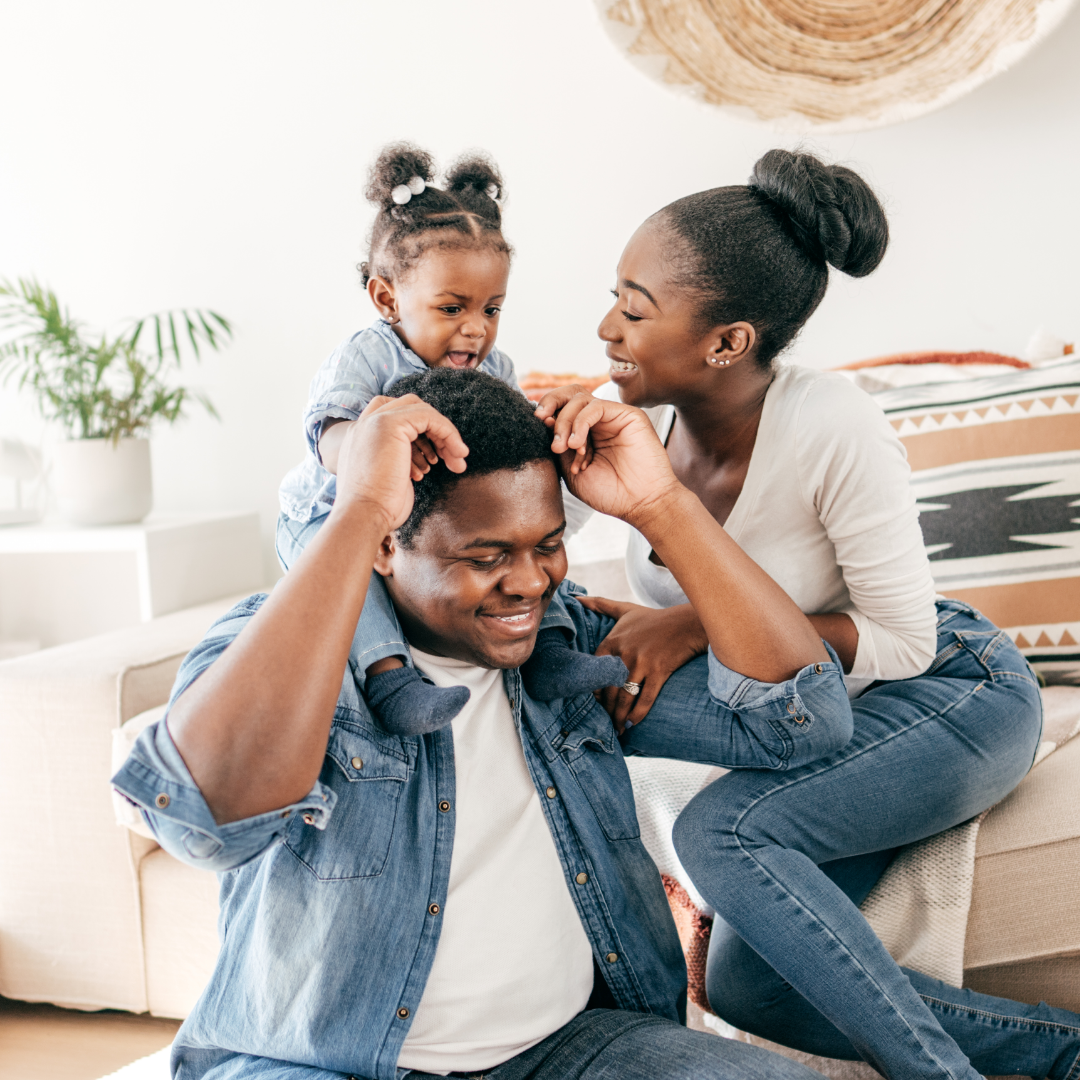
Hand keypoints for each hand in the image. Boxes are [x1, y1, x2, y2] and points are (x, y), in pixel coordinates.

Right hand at [333, 394, 468, 533]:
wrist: (364, 515)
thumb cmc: (379, 508)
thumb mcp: (389, 478)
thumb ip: (398, 461)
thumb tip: (425, 460)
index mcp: (361, 435)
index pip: (395, 414)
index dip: (421, 430)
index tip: (435, 457)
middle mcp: (366, 423)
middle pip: (410, 407)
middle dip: (435, 430)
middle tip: (452, 457)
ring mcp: (375, 421)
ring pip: (422, 411)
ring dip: (446, 435)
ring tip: (457, 462)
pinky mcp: (390, 424)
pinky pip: (429, 417)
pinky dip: (448, 433)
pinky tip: (457, 455)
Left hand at [551, 396, 682, 526]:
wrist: (641, 505)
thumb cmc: (610, 494)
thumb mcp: (571, 472)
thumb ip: (559, 446)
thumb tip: (545, 420)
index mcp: (585, 433)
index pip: (561, 409)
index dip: (546, 413)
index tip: (535, 427)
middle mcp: (599, 422)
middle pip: (569, 395)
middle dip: (550, 403)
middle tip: (542, 422)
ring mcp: (613, 417)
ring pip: (580, 398)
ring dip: (565, 420)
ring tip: (564, 447)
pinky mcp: (628, 415)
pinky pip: (596, 406)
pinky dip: (581, 422)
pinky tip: (577, 444)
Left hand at [578, 597, 708, 732]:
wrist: (685, 623)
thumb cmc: (654, 618)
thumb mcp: (625, 610)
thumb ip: (600, 604)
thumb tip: (576, 597)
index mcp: (613, 640)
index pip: (596, 671)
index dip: (595, 689)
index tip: (597, 702)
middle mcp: (625, 653)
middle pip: (610, 688)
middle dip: (607, 709)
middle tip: (606, 722)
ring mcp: (642, 663)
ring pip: (626, 696)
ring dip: (620, 716)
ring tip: (618, 727)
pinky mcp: (659, 671)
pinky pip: (646, 698)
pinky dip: (638, 713)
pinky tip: (633, 723)